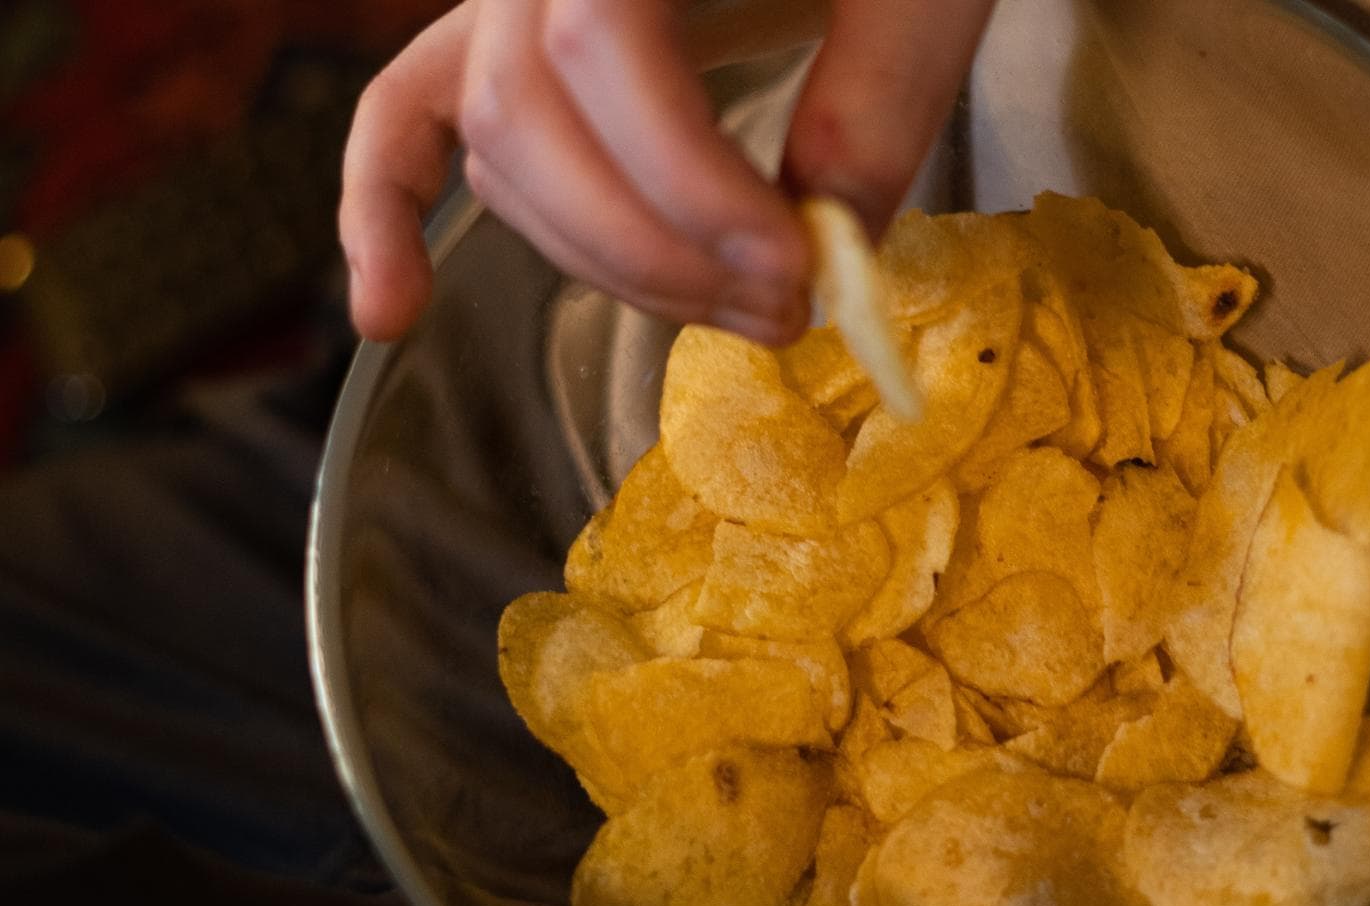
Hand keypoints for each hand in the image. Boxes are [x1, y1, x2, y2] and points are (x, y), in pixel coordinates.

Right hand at [339, 0, 997, 343]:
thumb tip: (836, 238)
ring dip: (604, 263)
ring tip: (738, 313)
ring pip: (494, 149)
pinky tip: (391, 310)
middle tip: (786, 310)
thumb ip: (887, 83)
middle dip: (656, 250)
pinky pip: (402, 113)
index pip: (601, 49)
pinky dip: (387, 210)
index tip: (796, 262)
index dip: (690, 184)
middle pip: (527, 118)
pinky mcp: (500, 33)